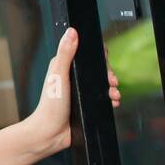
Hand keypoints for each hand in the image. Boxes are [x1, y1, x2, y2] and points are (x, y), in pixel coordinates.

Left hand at [22, 27, 121, 157]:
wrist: (51, 133)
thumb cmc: (51, 105)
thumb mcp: (59, 75)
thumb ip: (65, 53)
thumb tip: (72, 31)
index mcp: (64, 66)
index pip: (85, 54)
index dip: (99, 56)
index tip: (105, 60)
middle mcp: (72, 77)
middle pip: (98, 69)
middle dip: (109, 74)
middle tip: (112, 81)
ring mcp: (79, 91)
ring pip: (102, 84)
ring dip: (112, 88)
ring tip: (114, 94)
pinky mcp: (86, 104)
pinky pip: (103, 98)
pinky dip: (111, 99)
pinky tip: (113, 102)